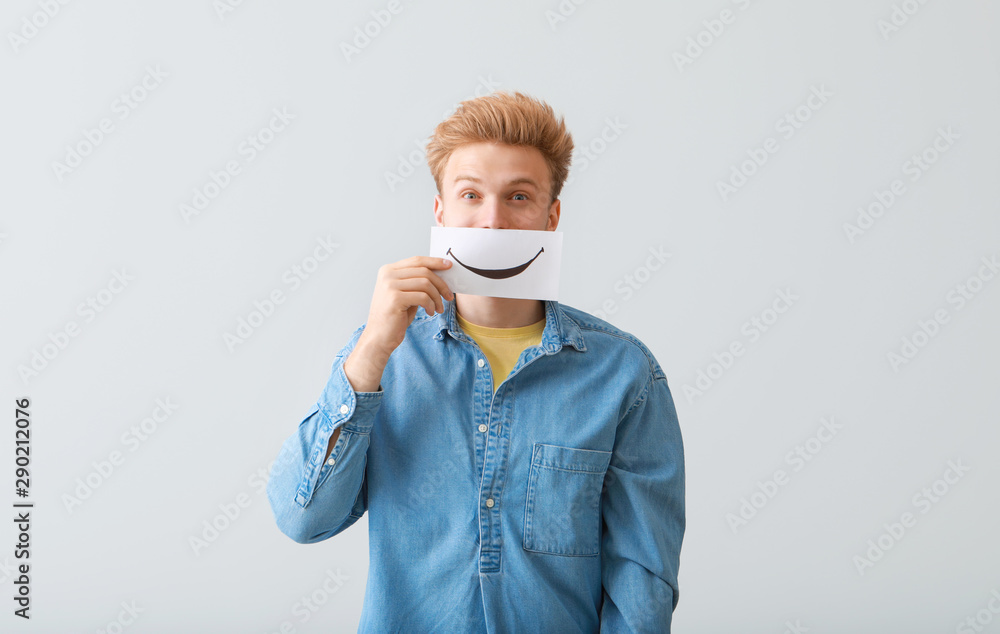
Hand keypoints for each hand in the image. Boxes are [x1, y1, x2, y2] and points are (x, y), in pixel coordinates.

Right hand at [343, 256, 453, 392]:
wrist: (379, 338)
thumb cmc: (394, 318)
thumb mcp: (405, 294)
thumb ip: (416, 282)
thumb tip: (439, 274)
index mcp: (388, 270)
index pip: (416, 260)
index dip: (435, 262)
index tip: (449, 266)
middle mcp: (387, 275)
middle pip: (423, 271)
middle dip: (441, 284)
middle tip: (449, 296)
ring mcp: (390, 285)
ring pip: (425, 283)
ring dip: (437, 297)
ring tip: (438, 308)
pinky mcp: (395, 298)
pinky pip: (423, 297)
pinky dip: (431, 305)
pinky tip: (430, 312)